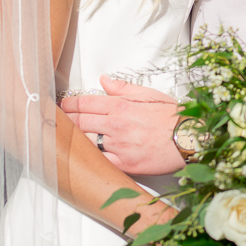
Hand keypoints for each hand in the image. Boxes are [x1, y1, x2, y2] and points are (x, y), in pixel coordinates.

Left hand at [59, 77, 186, 175]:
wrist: (191, 138)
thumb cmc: (174, 117)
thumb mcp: (150, 95)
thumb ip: (124, 88)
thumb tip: (104, 81)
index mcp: (122, 106)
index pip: (86, 103)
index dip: (69, 104)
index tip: (61, 104)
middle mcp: (117, 125)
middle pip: (80, 122)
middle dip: (65, 120)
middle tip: (55, 119)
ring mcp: (119, 146)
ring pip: (86, 142)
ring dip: (72, 139)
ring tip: (61, 137)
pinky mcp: (125, 165)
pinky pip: (99, 161)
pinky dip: (89, 157)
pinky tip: (80, 155)